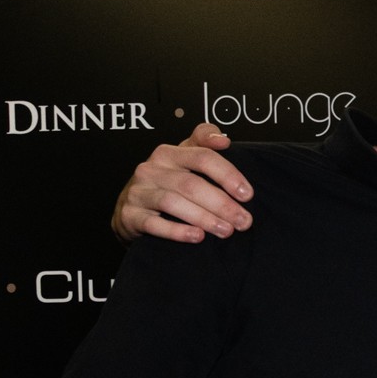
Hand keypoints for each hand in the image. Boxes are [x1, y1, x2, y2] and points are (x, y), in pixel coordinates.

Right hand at [112, 124, 253, 243]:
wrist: (129, 209)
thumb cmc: (165, 183)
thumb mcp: (184, 159)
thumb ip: (204, 144)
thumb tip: (223, 140)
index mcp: (170, 153)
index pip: (202, 157)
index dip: (228, 174)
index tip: (247, 194)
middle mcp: (152, 169)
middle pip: (191, 184)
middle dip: (222, 204)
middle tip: (243, 221)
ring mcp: (139, 191)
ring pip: (173, 202)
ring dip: (204, 218)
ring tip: (226, 230)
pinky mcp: (129, 215)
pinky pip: (153, 224)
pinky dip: (177, 231)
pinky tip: (198, 237)